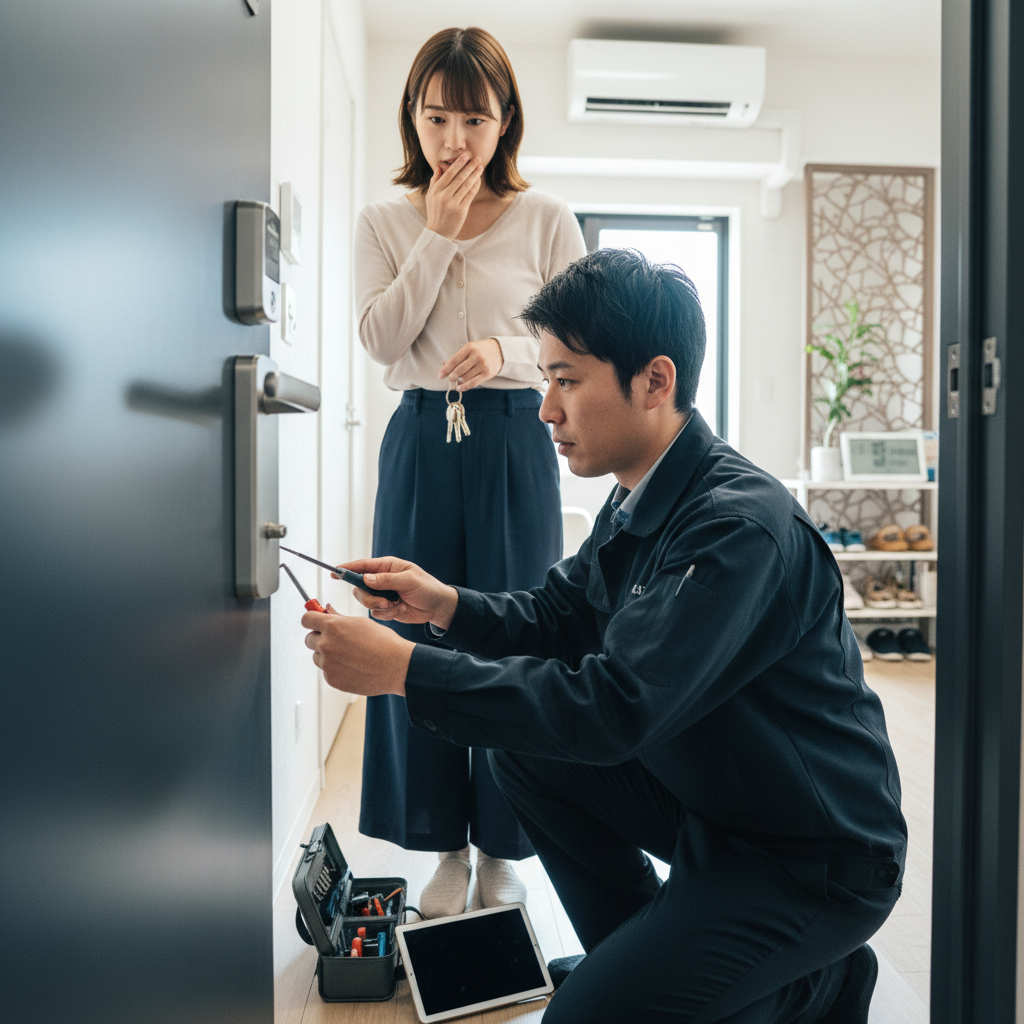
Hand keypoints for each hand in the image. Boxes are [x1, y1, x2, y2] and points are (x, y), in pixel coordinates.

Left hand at [302, 604, 412, 696]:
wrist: (396, 667)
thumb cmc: (383, 642)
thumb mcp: (360, 623)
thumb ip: (338, 617)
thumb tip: (326, 610)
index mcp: (333, 626)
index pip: (306, 619)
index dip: (311, 619)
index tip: (315, 622)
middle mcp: (326, 644)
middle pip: (309, 639)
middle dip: (320, 638)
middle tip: (337, 640)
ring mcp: (328, 664)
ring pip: (317, 656)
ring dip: (327, 655)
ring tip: (350, 655)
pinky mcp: (332, 679)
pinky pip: (327, 671)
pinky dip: (336, 669)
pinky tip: (353, 666)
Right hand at [335, 556, 458, 630]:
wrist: (437, 608)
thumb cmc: (427, 588)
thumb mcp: (409, 581)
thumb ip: (387, 580)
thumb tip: (366, 578)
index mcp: (387, 567)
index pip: (362, 566)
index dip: (347, 568)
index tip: (334, 572)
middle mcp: (382, 580)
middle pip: (359, 587)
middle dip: (368, 597)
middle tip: (384, 601)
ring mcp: (382, 594)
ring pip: (366, 601)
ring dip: (379, 606)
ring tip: (395, 606)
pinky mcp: (385, 608)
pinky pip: (375, 612)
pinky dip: (386, 614)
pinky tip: (399, 610)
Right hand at [425, 153, 482, 239]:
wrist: (438, 233)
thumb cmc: (435, 213)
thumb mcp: (430, 196)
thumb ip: (434, 181)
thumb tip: (440, 166)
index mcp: (436, 190)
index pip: (449, 173)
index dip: (458, 164)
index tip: (465, 156)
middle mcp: (444, 196)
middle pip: (459, 177)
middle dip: (469, 166)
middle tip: (477, 158)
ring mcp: (453, 203)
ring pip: (466, 185)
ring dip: (475, 174)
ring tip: (480, 167)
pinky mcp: (461, 211)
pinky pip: (470, 195)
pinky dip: (475, 186)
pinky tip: (479, 180)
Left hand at [439, 339, 503, 390]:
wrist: (500, 351)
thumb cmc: (481, 350)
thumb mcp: (469, 349)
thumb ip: (457, 358)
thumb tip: (444, 366)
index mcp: (469, 348)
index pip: (454, 360)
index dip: (445, 369)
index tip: (440, 376)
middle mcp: (476, 356)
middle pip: (459, 370)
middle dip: (452, 377)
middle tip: (450, 379)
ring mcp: (482, 365)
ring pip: (466, 377)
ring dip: (459, 382)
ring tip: (456, 382)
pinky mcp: (488, 373)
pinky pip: (474, 382)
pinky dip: (465, 387)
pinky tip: (459, 388)